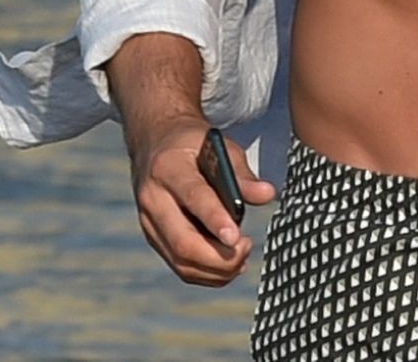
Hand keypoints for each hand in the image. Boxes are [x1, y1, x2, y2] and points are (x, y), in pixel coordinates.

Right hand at [128, 116, 276, 286]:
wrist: (156, 144)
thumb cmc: (194, 146)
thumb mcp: (221, 147)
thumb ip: (243, 175)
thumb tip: (268, 194)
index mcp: (170, 168)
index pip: (194, 198)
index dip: (216, 220)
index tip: (237, 238)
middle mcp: (153, 198)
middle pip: (183, 241)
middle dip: (218, 256)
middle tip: (246, 248)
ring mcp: (149, 222)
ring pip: (180, 260)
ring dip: (215, 269)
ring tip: (242, 258)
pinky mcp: (153, 236)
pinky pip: (178, 264)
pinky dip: (205, 272)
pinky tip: (228, 266)